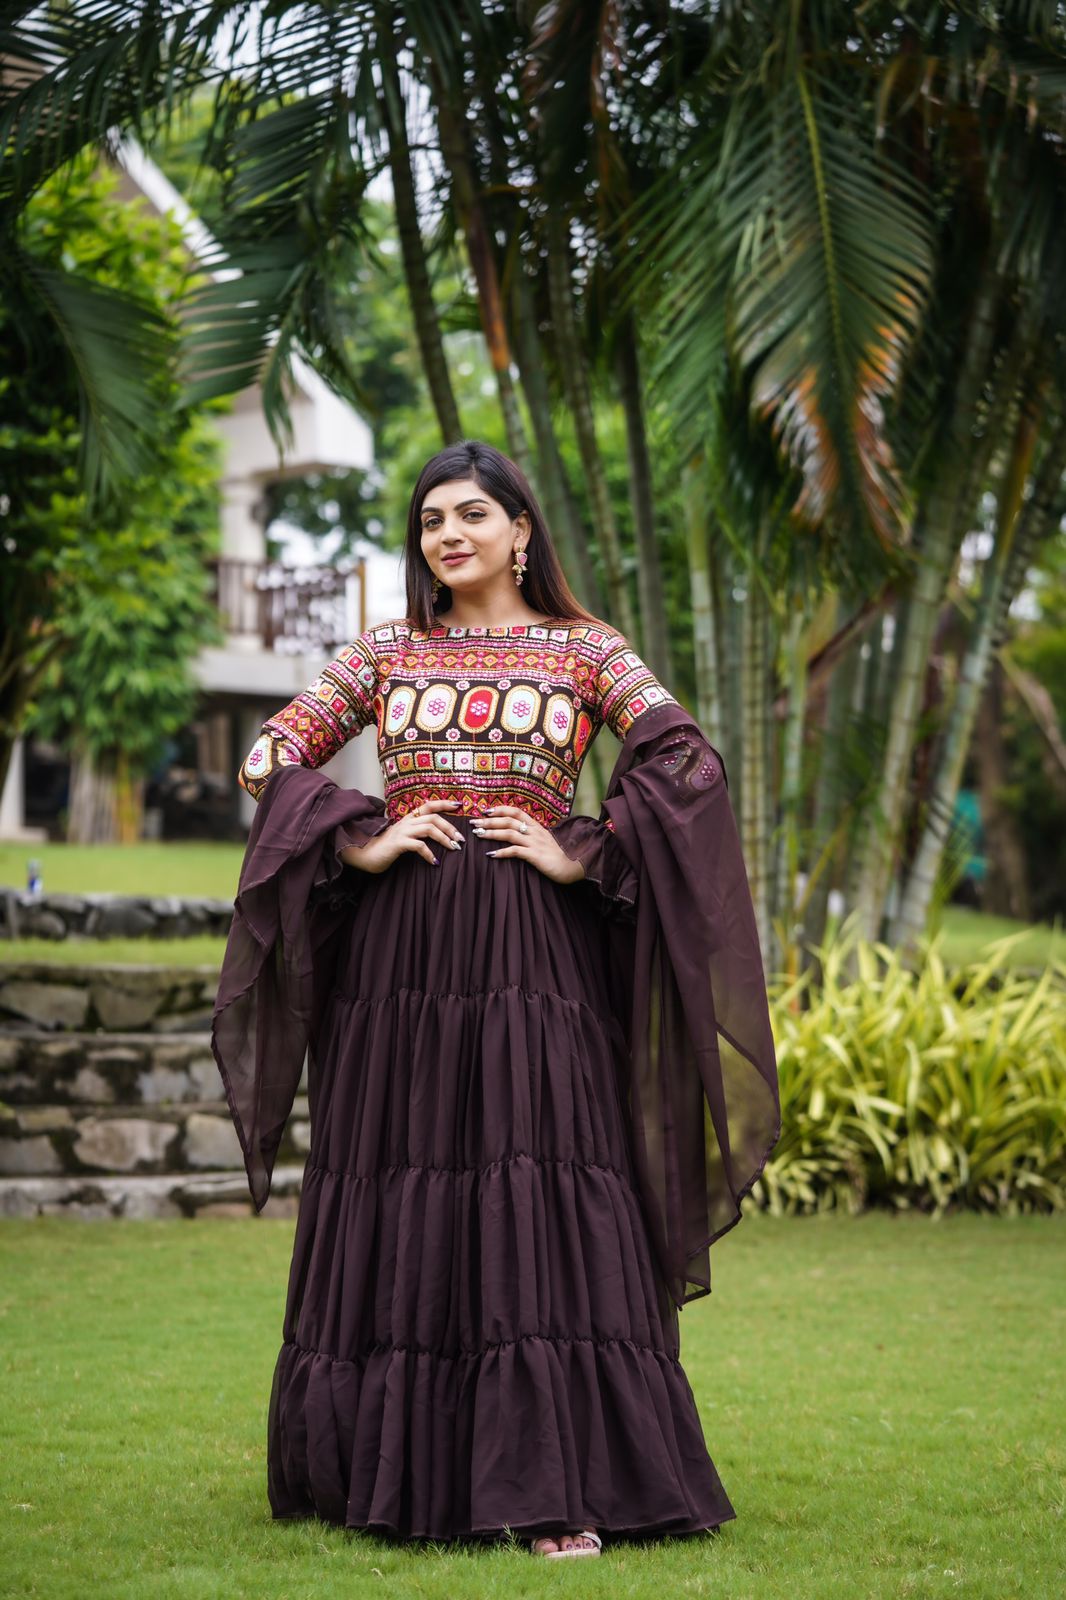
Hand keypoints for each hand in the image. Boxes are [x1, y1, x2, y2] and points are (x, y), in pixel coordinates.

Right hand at [339, 798, 463, 872]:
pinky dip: (429, 854)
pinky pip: (418, 846)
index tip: (459, 805)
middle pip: (433, 817)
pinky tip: (434, 862)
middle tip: (460, 840)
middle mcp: (407, 822)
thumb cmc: (387, 848)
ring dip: (444, 838)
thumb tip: (439, 835)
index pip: (429, 805)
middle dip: (450, 827)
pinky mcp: (398, 844)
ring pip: (429, 828)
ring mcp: (402, 832)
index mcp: (409, 818)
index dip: (444, 803)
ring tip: (454, 848)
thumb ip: (417, 832)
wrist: (366, 854)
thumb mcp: (404, 836)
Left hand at [472, 804, 585, 884]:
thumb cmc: (559, 856)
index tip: (486, 811)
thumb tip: (517, 833)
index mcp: (537, 827)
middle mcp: (535, 832)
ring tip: (478, 835)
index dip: (500, 809)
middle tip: (474, 823)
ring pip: (509, 833)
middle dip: (489, 821)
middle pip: (508, 821)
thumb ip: (532, 836)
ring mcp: (535, 843)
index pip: (516, 812)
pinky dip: (501, 852)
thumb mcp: (545, 841)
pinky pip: (515, 851)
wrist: (574, 866)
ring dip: (491, 833)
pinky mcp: (535, 856)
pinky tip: (491, 855)